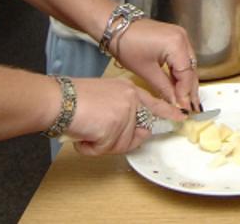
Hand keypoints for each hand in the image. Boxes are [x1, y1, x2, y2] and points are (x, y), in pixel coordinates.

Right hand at [63, 75, 185, 155]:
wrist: (58, 100)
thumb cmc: (73, 98)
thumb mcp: (105, 96)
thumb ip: (121, 109)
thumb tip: (130, 130)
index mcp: (129, 90)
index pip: (155, 104)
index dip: (168, 113)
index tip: (181, 118)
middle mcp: (131, 99)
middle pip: (136, 134)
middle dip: (117, 141)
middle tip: (97, 131)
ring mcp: (125, 113)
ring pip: (121, 145)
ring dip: (101, 144)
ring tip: (87, 129)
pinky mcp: (115, 126)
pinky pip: (105, 149)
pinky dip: (91, 148)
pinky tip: (84, 134)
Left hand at [111, 17, 202, 114]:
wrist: (117, 27)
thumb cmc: (128, 46)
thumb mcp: (146, 71)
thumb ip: (164, 88)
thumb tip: (175, 103)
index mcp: (177, 44)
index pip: (187, 74)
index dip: (186, 93)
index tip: (184, 108)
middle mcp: (183, 38)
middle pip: (191, 69)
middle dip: (190, 89)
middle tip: (192, 108)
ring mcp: (180, 36)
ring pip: (188, 64)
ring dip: (187, 81)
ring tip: (187, 100)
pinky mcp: (175, 37)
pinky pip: (183, 58)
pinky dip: (181, 72)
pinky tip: (179, 85)